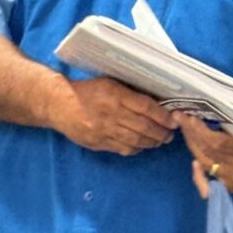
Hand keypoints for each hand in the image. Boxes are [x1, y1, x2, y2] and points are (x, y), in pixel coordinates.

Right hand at [48, 77, 176, 155]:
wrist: (59, 104)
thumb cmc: (86, 91)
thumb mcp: (109, 83)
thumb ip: (129, 93)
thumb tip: (154, 103)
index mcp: (114, 94)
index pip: (145, 107)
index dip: (162, 115)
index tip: (173, 120)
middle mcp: (111, 113)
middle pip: (143, 126)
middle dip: (161, 132)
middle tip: (170, 134)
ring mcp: (104, 130)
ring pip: (135, 140)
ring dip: (151, 142)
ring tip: (160, 141)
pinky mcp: (98, 143)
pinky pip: (122, 148)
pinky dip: (136, 148)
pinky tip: (142, 146)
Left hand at [173, 113, 232, 193]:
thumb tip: (212, 100)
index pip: (217, 142)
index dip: (198, 130)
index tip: (187, 115)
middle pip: (208, 152)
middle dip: (191, 133)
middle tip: (180, 118)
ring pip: (207, 164)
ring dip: (192, 146)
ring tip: (184, 129)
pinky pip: (211, 185)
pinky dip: (199, 176)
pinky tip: (194, 164)